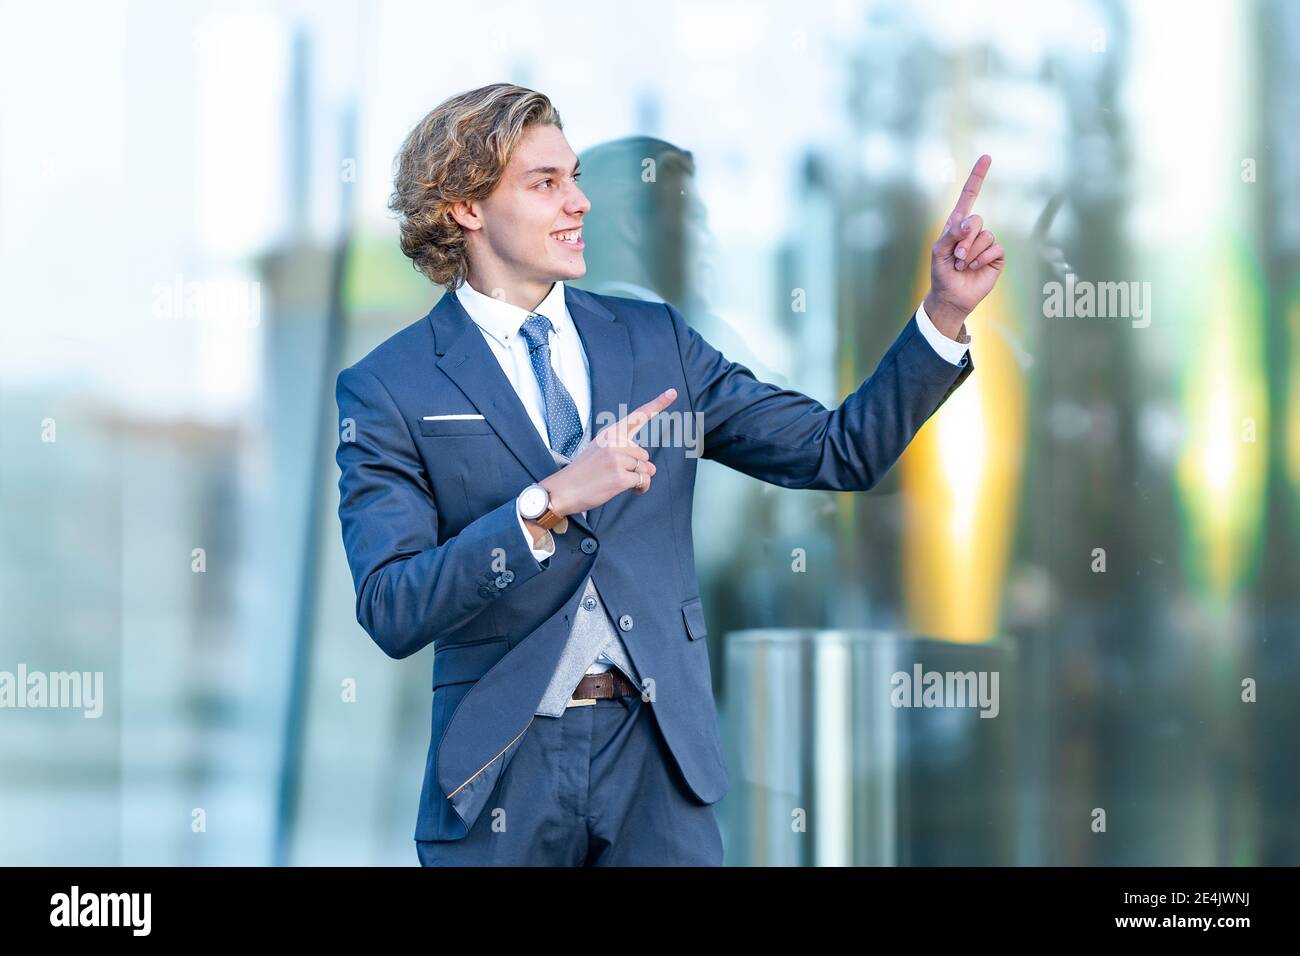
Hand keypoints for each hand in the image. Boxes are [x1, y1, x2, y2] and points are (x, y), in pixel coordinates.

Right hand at [540, 387, 675, 515]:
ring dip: (639, 479)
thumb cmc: (583, 473)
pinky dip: (640, 488)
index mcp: (610, 434)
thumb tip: (651, 468)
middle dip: (637, 468)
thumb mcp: (599, 451)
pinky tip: (626, 490)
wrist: (562, 490)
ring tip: (619, 483)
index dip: (658, 404)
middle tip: (617, 474)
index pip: (637, 416)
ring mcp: (617, 458)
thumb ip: (626, 453)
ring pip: (646, 468)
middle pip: (644, 455)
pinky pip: (644, 481)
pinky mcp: (621, 476)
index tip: (672, 392)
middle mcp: (614, 442)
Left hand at [925, 154, 1005, 337]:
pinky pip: (994, 247)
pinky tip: (973, 267)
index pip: (969, 196)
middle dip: (964, 240)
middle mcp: (974, 230)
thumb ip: (952, 233)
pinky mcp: (996, 255)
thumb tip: (971, 221)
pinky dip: (982, 258)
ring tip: (962, 265)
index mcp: (958, 224)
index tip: (986, 157)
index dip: (977, 176)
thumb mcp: (939, 251)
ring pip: (985, 236)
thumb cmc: (942, 272)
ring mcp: (986, 242)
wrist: (951, 296)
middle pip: (976, 220)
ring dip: (971, 253)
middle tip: (956, 257)